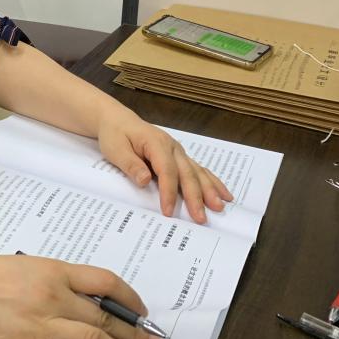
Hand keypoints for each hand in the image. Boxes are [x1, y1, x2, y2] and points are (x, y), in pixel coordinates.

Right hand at [0, 252, 162, 338]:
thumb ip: (59, 281)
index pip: (106, 282)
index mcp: (55, 271)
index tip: (142, 311)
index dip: (130, 298)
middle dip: (136, 333)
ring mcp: (39, 324)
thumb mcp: (29, 267)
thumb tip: (93, 300)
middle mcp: (53, 296)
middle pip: (105, 317)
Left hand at [96, 109, 232, 222]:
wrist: (117, 120)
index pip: (166, 171)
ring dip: (209, 190)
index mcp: (156, 143)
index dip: (168, 192)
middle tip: (200, 218)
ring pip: (197, 172)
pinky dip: (211, 182)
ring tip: (219, 207)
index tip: (168, 212)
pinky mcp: (179, 157)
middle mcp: (172, 147)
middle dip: (195, 197)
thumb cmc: (115, 134)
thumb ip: (131, 165)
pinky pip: (198, 170)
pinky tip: (223, 193)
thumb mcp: (115, 149)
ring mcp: (178, 151)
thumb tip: (146, 181)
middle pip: (187, 173)